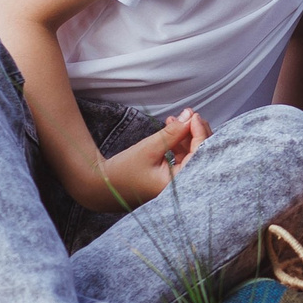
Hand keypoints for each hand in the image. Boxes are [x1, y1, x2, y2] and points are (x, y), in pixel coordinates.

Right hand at [74, 108, 211, 210]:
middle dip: (196, 133)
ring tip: (176, 120)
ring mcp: (177, 185)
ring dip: (186, 136)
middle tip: (189, 115)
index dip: (199, 132)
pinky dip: (179, 145)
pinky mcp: (171, 180)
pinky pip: (182, 160)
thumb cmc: (123, 170)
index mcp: (179, 184)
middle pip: (200, 155)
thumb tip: (190, 116)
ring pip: (192, 156)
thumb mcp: (149, 148)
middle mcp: (182, 187)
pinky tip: (172, 130)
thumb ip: (172, 133)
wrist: (102, 185)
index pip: (200, 154)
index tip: (194, 115)